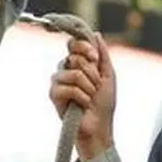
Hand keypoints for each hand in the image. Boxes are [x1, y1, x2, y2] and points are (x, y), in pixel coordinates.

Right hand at [48, 32, 116, 160]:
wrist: (100, 126)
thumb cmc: (104, 103)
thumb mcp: (108, 75)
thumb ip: (103, 54)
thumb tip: (96, 34)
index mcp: (78, 63)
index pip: (73, 44)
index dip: (83, 46)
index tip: (94, 57)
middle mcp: (66, 69)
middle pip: (74, 57)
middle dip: (91, 72)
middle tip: (96, 86)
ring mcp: (58, 82)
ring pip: (72, 72)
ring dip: (88, 87)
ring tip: (90, 97)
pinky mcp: (54, 95)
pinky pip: (67, 87)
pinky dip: (81, 97)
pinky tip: (83, 105)